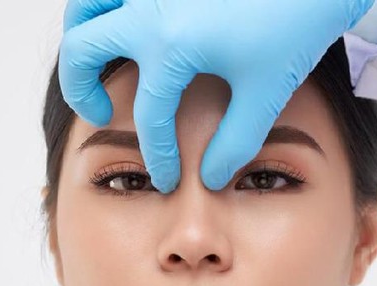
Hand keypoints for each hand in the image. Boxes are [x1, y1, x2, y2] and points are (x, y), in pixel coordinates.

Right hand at [59, 0, 374, 192]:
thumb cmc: (296, 22)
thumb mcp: (265, 90)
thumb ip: (234, 141)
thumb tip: (208, 178)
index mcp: (169, 45)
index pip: (147, 116)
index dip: (156, 155)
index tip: (167, 178)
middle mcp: (147, 8)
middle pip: (80, 54)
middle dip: (82, 93)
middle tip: (102, 114)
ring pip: (85, 8)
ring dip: (83, 40)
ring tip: (99, 64)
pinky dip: (107, 11)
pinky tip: (129, 30)